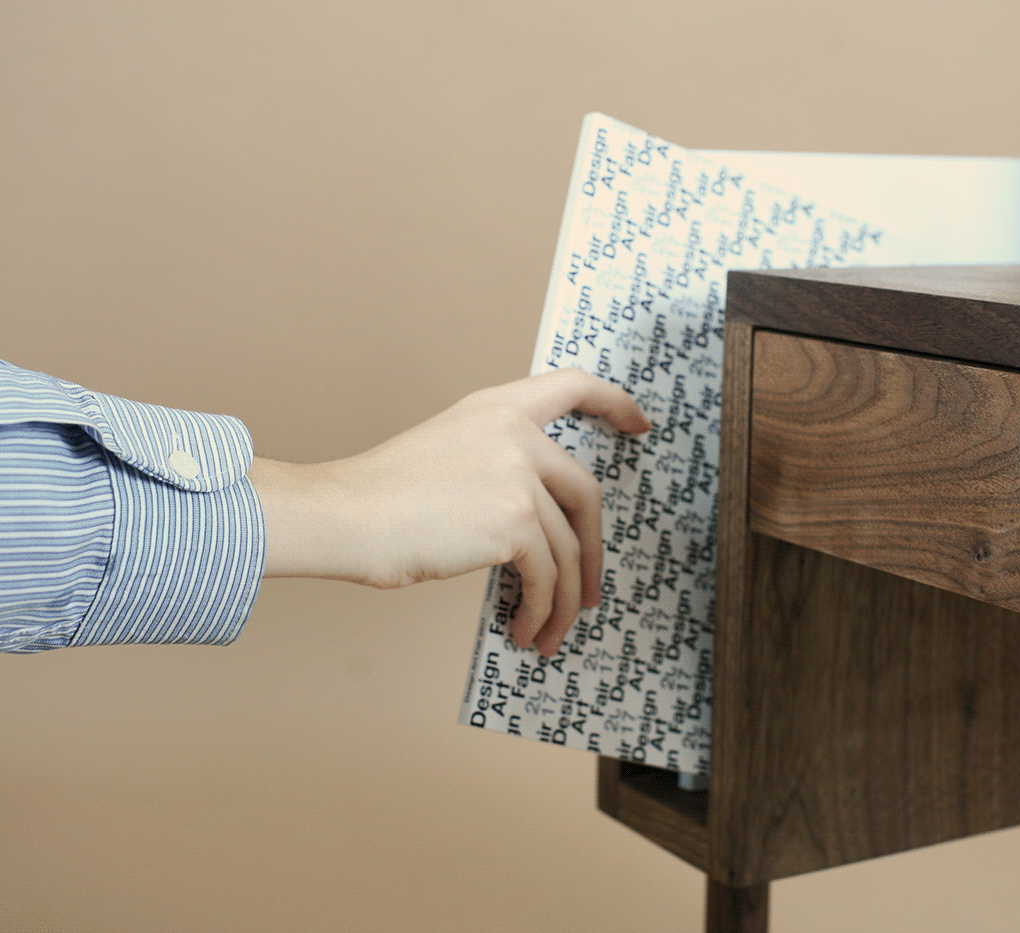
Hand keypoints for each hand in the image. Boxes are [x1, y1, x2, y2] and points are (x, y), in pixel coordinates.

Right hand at [248, 368, 650, 654]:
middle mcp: (515, 433)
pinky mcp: (515, 521)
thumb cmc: (381, 499)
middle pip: (585, 493)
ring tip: (551, 631)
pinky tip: (528, 630)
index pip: (572, 385)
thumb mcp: (446, 452)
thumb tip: (536, 525)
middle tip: (589, 590)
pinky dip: (542, 610)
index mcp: (496, 408)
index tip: (640, 424)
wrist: (344, 517)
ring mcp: (519, 475)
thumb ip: (497, 465)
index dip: (615, 403)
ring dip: (564, 598)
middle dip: (592, 551)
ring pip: (567, 548)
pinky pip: (547, 575)